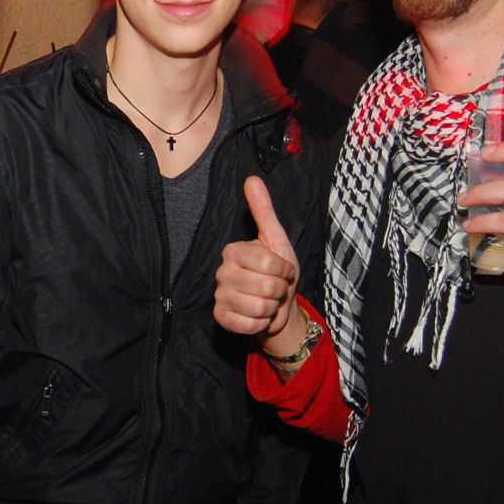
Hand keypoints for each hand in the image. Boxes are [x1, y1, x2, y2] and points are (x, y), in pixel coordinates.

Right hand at [214, 176, 306, 355]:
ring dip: (271, 308)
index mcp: (233, 250)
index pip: (268, 263)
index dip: (283, 270)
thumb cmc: (278, 273)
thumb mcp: (276, 240)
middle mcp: (222, 272)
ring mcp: (220, 296)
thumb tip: (252, 179)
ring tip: (268, 301)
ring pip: (259, 307)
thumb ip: (264, 211)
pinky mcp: (222, 317)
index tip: (281, 269)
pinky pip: (247, 324)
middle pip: (266, 286)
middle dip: (279, 290)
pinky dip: (261, 323)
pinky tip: (258, 317)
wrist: (279, 307)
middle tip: (275, 288)